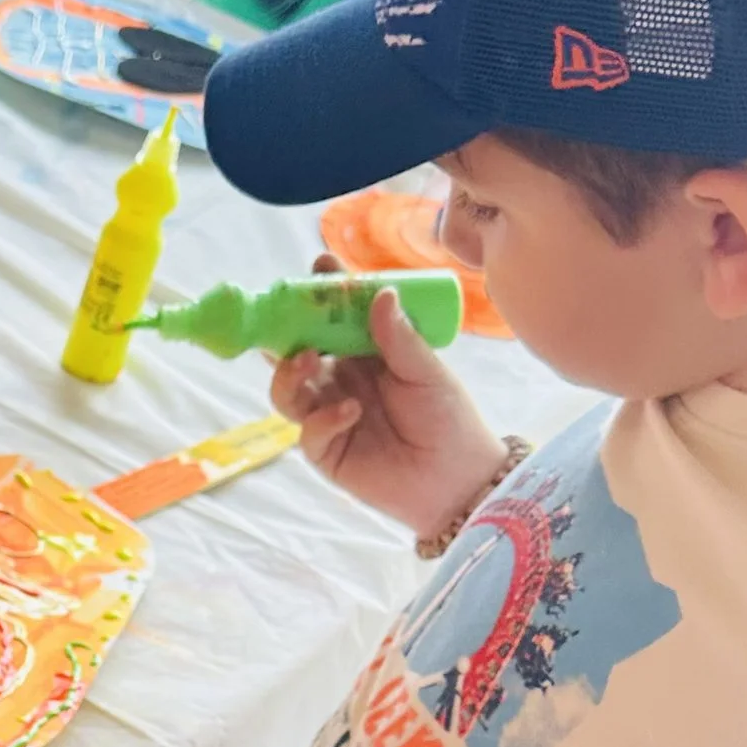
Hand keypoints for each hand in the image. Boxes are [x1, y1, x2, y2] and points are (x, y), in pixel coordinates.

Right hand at [272, 280, 507, 541]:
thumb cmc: (447, 418)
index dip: (323, 292)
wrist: (458, 479)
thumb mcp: (427, 371)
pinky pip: (308, 431)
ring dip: (289, 372)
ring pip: (287, 391)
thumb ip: (400, 337)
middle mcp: (338, 379)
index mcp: (362, 352)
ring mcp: (327, 414)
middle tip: (290, 313)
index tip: (321, 266)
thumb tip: (381, 293)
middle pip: (296, 349)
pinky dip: (323, 418)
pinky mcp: (326, 452)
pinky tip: (350, 412)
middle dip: (288, 329)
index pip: (334, 316)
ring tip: (308, 360)